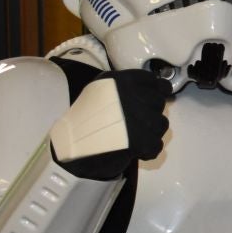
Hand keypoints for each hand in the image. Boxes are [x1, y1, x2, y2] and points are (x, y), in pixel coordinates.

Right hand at [51, 69, 171, 180]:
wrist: (69, 148)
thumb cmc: (85, 121)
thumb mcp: (102, 92)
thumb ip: (129, 88)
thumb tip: (161, 88)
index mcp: (119, 81)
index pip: (153, 81)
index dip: (157, 92)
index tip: (151, 102)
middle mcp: (129, 95)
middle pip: (159, 103)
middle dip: (150, 115)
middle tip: (134, 125)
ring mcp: (135, 117)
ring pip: (161, 124)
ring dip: (150, 133)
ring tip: (131, 137)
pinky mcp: (138, 140)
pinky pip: (156, 144)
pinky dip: (148, 151)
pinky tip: (133, 150)